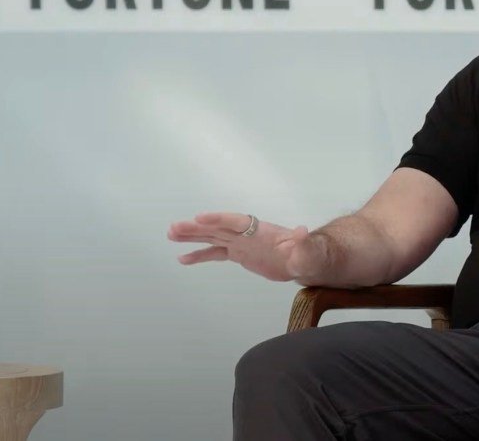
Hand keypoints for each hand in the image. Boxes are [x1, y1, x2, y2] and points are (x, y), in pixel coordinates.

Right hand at [167, 212, 325, 282]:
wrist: (305, 260)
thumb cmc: (307, 254)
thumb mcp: (307, 250)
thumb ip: (302, 242)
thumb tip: (303, 231)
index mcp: (261, 230)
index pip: (238, 222)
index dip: (220, 219)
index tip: (200, 218)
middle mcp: (247, 233)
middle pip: (218, 227)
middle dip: (197, 227)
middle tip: (174, 227)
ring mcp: (241, 242)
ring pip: (212, 237)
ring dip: (192, 236)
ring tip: (171, 234)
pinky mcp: (238, 254)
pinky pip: (215, 253)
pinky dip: (199, 255)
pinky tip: (183, 258)